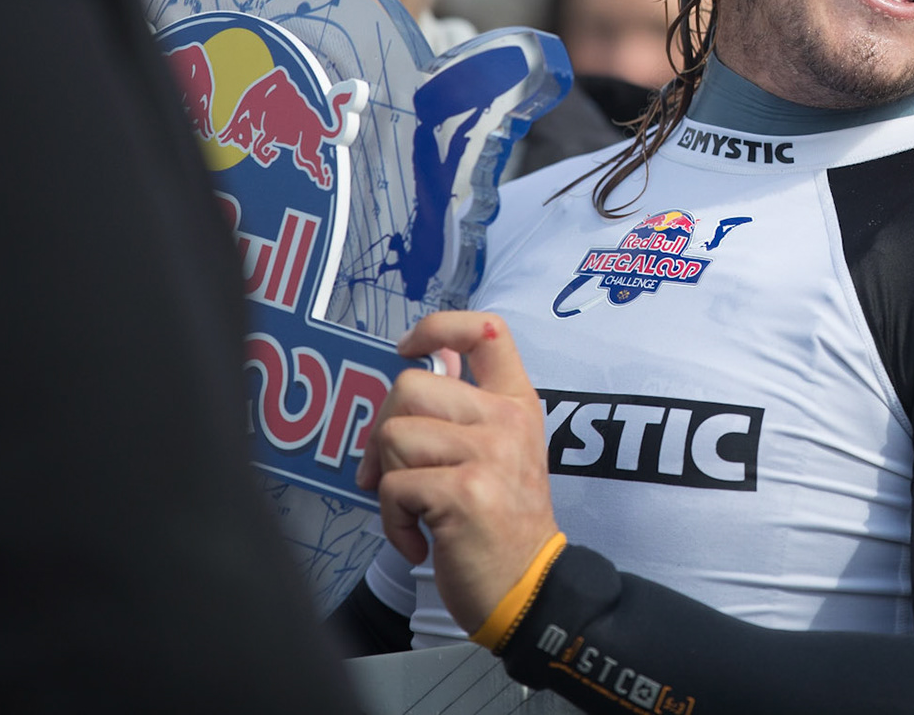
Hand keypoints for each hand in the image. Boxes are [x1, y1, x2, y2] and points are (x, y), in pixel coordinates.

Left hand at [356, 311, 560, 633]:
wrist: (529, 587)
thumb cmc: (503, 523)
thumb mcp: (501, 451)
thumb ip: (469, 406)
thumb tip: (434, 359)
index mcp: (517, 403)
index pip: (486, 329)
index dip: (438, 326)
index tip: (409, 349)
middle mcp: (506, 419)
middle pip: (410, 386)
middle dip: (384, 431)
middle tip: (394, 471)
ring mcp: (489, 453)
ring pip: (394, 435)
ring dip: (387, 481)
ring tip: (415, 509)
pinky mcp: (464, 491)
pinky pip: (393, 486)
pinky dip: (392, 520)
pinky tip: (419, 538)